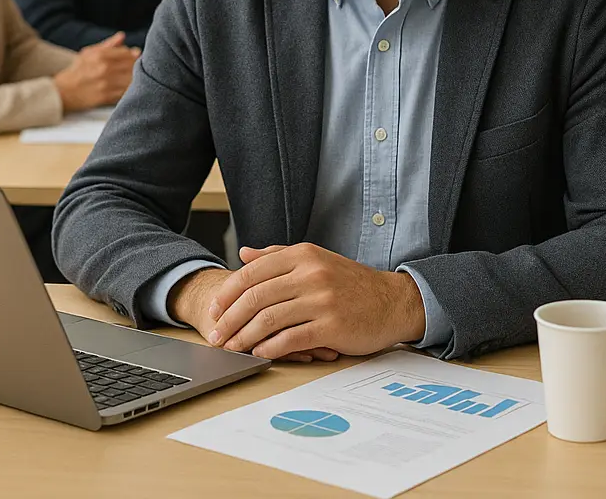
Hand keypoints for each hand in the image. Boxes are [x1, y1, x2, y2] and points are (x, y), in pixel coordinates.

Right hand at [53, 32, 138, 110]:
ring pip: (131, 79)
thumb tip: (122, 36)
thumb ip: (107, 44)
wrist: (62, 92)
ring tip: (133, 77)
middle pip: (131, 65)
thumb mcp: (88, 53)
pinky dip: (129, 89)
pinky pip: (126, 92)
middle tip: (136, 68)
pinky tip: (128, 87)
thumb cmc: (77, 71)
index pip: (127, 53)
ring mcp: (106, 83)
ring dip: (135, 78)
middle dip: (136, 66)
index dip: (133, 55)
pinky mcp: (106, 97)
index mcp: (100, 55)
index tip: (134, 57)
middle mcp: (104, 68)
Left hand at [168, 264, 338, 362]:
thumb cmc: (349, 284)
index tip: (213, 311)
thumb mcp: (315, 260)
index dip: (227, 293)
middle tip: (216, 335)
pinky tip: (259, 352)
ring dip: (244, 337)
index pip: (253, 272)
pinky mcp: (332, 325)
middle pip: (256, 296)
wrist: (391, 301)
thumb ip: (278, 255)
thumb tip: (244, 254)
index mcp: (304, 254)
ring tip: (232, 348)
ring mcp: (322, 299)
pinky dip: (270, 347)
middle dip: (229, 319)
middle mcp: (311, 273)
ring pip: (269, 318)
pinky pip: (291, 338)